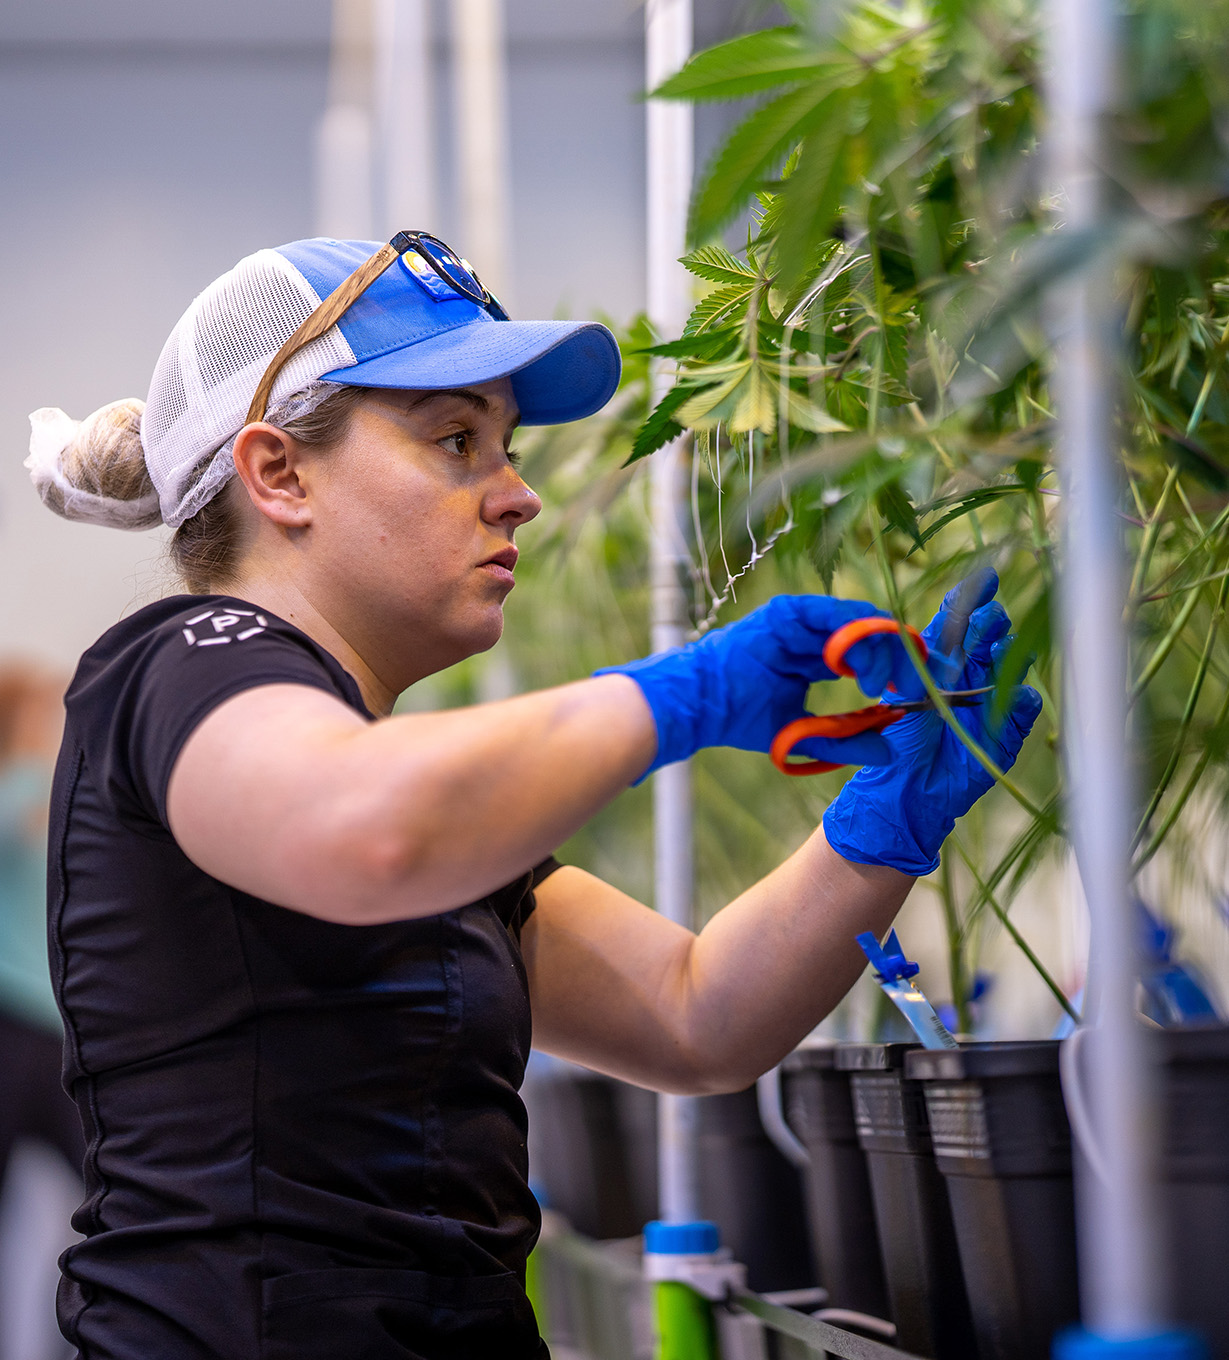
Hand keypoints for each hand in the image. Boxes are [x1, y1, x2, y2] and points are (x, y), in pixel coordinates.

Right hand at [597, 594, 927, 777]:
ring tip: (881, 683)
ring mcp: (801, 620)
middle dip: (896, 659)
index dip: (895, 670)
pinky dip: (856, 632)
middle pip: (870, 637)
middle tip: (907, 687)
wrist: (697, 706)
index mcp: (815, 658)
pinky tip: (863, 663)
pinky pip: (835, 613)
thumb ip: (844, 738)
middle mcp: (812, 634)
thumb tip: (888, 752)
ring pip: (859, 623)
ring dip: (878, 652)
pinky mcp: (789, 611)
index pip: (867, 655)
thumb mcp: (801, 733)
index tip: (915, 693)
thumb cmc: (737, 718)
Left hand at [822, 571, 1042, 874]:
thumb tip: (943, 629)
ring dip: (1011, 652)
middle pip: (990, 635)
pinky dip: (1024, 700)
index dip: (973, 596)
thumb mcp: (904, 691)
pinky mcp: (1007, 730)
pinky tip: (1021, 694)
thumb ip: (923, 661)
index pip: (960, 618)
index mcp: (942, 658)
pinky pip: (1024, 708)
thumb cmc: (900, 737)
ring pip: (1012, 663)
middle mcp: (972, 671)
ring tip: (1005, 644)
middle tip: (991, 616)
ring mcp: (993, 698)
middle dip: (992, 622)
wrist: (907, 787)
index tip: (985, 576)